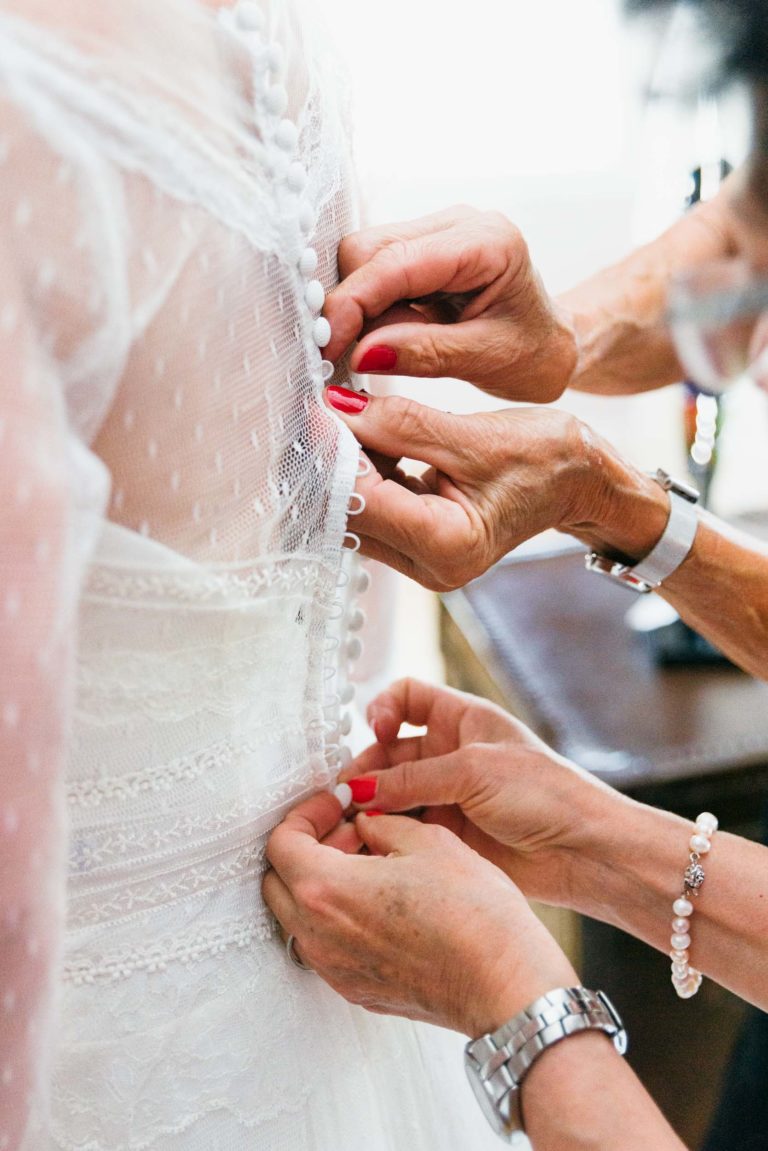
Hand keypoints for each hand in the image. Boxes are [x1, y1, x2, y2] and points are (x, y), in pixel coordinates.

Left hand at [262, 792, 576, 1037]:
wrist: (507, 986)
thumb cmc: (474, 914)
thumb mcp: (428, 841)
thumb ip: (383, 823)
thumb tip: (367, 821)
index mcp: (326, 890)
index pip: (281, 842)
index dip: (307, 813)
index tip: (338, 803)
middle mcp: (318, 936)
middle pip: (278, 880)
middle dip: (308, 846)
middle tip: (351, 828)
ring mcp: (335, 969)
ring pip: (299, 915)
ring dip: (322, 882)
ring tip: (371, 861)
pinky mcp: (356, 989)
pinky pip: (326, 944)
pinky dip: (338, 915)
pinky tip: (382, 899)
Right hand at [323, 206, 576, 401]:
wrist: (550, 346)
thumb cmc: (532, 354)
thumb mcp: (488, 361)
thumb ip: (426, 354)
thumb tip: (362, 353)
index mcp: (484, 241)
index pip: (394, 262)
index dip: (351, 304)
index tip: (326, 347)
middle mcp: (455, 224)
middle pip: (367, 250)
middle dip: (351, 307)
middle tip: (356, 359)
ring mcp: (434, 234)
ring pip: (362, 261)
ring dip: (360, 312)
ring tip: (387, 352)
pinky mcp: (419, 252)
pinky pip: (373, 276)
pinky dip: (369, 312)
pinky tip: (390, 339)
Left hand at [326, 386, 668, 590]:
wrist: (580, 482)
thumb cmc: (545, 458)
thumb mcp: (474, 435)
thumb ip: (400, 424)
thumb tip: (335, 408)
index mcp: (449, 546)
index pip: (365, 499)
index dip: (334, 451)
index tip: (316, 403)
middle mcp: (430, 567)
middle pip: (353, 512)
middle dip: (332, 458)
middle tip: (317, 402)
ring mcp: (422, 562)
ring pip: (357, 511)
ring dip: (344, 463)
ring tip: (338, 412)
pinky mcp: (418, 547)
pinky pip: (375, 508)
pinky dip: (364, 470)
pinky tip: (361, 433)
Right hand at [339, 678, 625, 905]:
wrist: (584, 852)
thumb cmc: (548, 794)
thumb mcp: (474, 771)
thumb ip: (413, 778)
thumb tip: (361, 789)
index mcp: (463, 720)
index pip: (407, 697)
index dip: (384, 708)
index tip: (375, 730)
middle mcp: (450, 754)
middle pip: (389, 751)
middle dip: (367, 768)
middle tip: (349, 793)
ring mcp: (447, 796)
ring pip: (391, 794)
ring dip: (370, 805)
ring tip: (352, 822)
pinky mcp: (446, 836)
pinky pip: (403, 829)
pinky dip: (383, 834)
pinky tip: (370, 843)